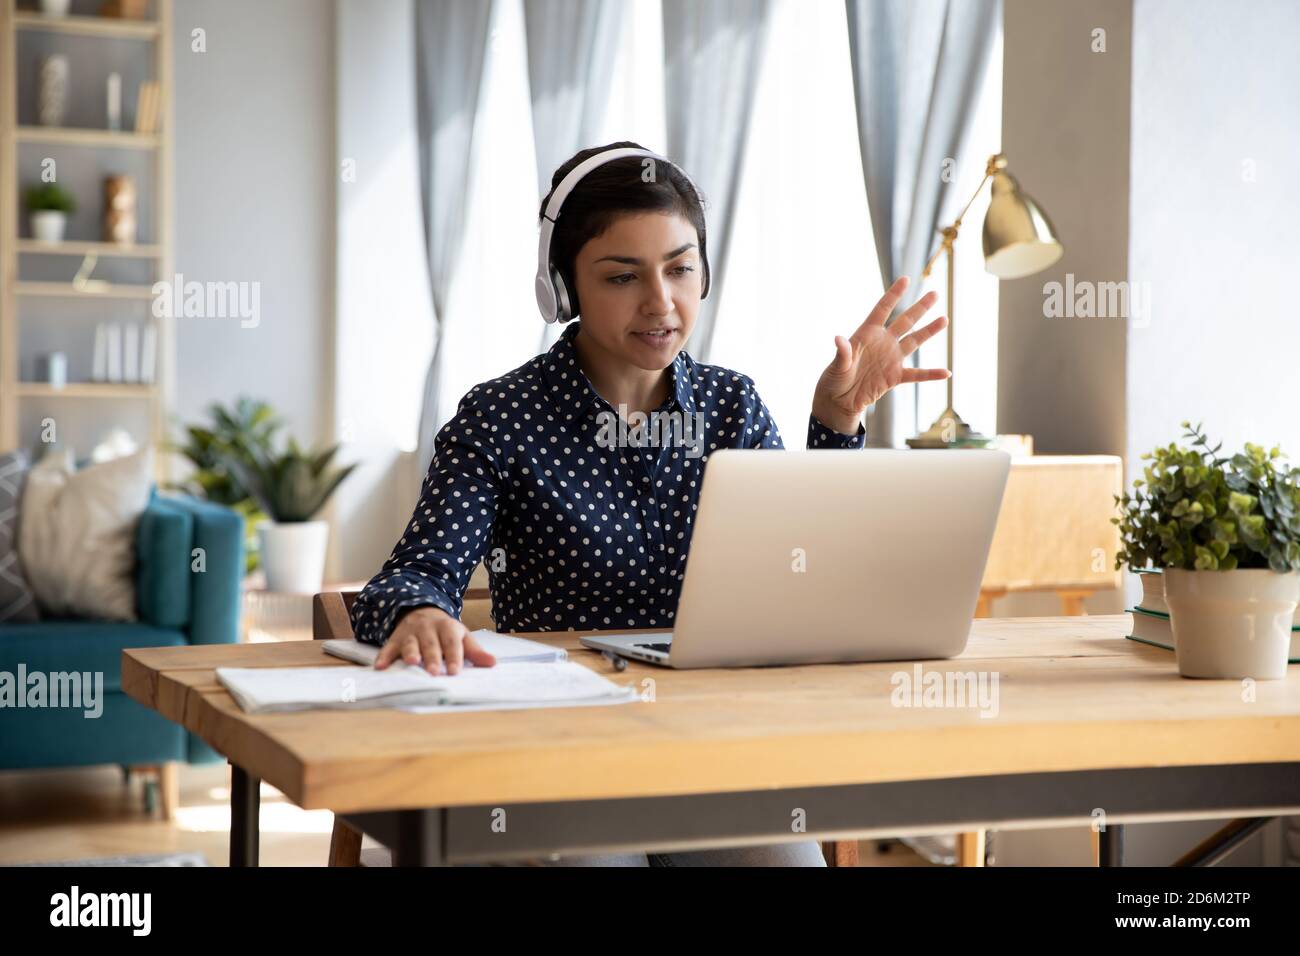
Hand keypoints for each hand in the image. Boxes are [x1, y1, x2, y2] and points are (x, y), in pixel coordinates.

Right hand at [374, 606, 496, 674]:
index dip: (454, 656)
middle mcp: (428, 629)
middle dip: (432, 657)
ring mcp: (411, 633)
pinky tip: (380, 667)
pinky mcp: (395, 638)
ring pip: (410, 643)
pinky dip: (384, 656)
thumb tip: (493, 663)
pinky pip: (388, 647)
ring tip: (412, 663)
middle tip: (434, 672)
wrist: (421, 611)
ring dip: (410, 653)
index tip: (455, 671)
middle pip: (431, 644)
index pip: (452, 642)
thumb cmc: (445, 631)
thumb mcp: (462, 636)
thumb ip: (475, 651)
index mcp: (448, 628)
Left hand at [811, 276, 950, 434]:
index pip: (882, 309)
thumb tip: (838, 340)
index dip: (894, 295)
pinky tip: (946, 373)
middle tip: (935, 294)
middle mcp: (882, 343)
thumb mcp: (837, 366)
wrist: (839, 400)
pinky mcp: (895, 377)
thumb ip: (842, 353)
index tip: (906, 279)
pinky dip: (930, 374)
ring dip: (929, 331)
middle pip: (905, 321)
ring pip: (914, 342)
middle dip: (920, 308)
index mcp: (867, 334)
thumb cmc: (834, 379)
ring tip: (944, 319)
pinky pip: (916, 375)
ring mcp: (891, 359)